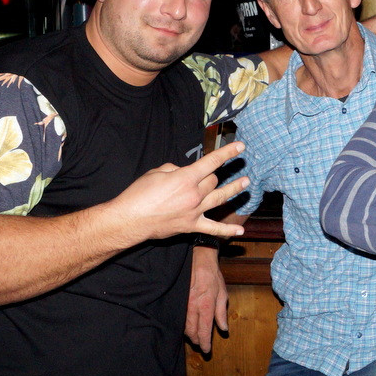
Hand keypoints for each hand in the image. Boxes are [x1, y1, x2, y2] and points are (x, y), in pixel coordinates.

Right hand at [118, 142, 249, 239]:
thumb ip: (175, 169)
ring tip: (245, 182)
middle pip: (213, 180)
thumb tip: (184, 173)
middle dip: (212, 174)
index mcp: (186, 178)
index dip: (227, 153)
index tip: (240, 146)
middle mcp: (194, 195)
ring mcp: (195, 212)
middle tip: (208, 172)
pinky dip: (227, 229)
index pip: (212, 162)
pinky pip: (213, 228)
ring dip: (234, 190)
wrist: (129, 220)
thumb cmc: (139, 194)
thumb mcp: (157, 172)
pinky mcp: (191, 226)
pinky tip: (241, 229)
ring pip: (220, 198)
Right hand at [186, 245, 227, 352]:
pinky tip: (185, 326)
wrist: (199, 259)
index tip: (206, 350)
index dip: (204, 342)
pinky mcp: (178, 299)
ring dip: (189, 334)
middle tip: (200, 344)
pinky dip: (182, 324)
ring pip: (184, 325)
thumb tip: (223, 329)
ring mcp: (184, 303)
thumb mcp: (223, 293)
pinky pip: (179, 316)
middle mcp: (193, 307)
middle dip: (196, 340)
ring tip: (194, 337)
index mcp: (206, 306)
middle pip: (192, 331)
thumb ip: (221, 313)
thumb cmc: (213, 276)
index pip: (204, 330)